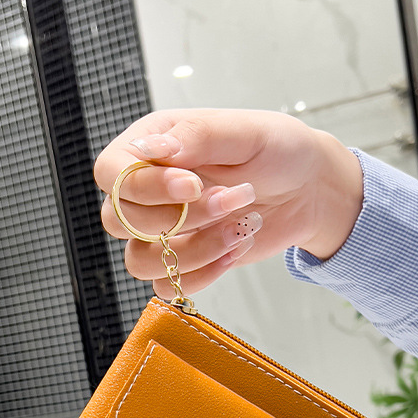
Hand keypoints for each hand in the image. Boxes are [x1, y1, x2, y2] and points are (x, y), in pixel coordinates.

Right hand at [93, 108, 362, 298]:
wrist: (307, 188)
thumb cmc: (276, 150)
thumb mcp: (246, 132)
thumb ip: (198, 136)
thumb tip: (153, 148)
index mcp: (152, 145)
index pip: (110, 173)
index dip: (143, 186)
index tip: (193, 185)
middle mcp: (147, 188)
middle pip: (119, 221)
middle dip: (181, 217)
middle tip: (235, 198)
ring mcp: (162, 229)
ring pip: (139, 260)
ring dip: (193, 251)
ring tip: (239, 227)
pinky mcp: (182, 260)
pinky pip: (167, 285)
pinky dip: (203, 274)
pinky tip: (235, 248)